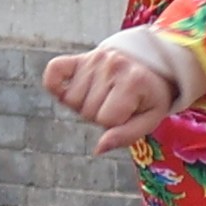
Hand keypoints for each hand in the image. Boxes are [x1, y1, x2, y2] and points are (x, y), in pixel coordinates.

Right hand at [42, 34, 186, 152]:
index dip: (115, 123)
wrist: (151, 65)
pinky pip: (54, 70)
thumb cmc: (149, 96)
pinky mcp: (80, 57)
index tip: (127, 112)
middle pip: (87, 111)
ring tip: (102, 94)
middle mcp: (112, 65)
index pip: (106, 120)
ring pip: (70, 100)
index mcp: (133, 81)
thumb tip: (98, 149)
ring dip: (83, 103)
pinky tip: (67, 90)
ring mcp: (94, 58)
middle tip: (114, 103)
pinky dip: (54, 84)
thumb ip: (126, 136)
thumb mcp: (150, 119)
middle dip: (99, 115)